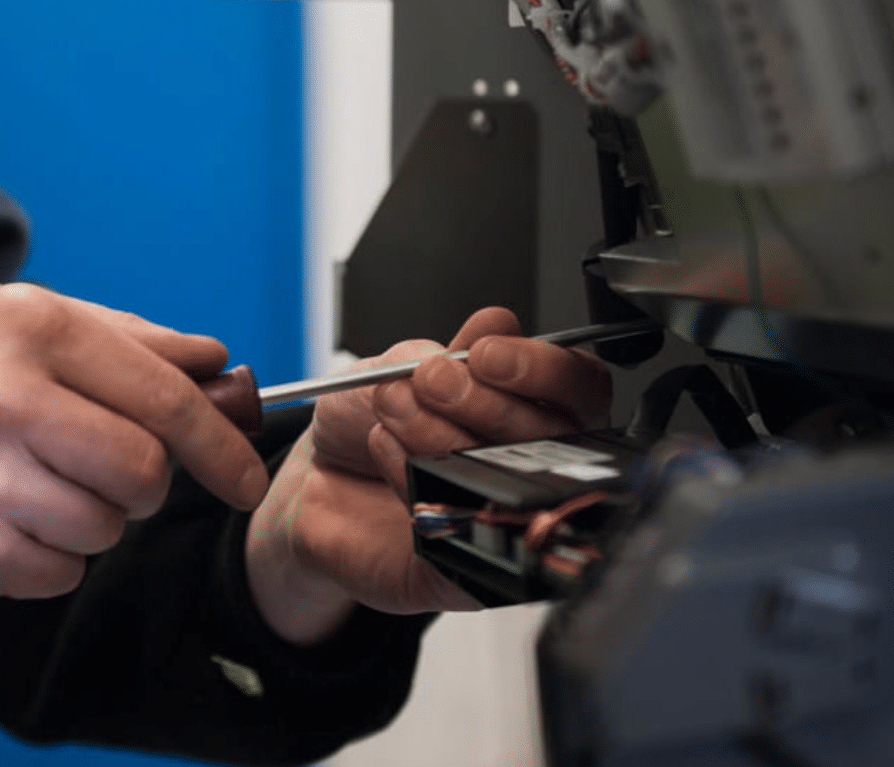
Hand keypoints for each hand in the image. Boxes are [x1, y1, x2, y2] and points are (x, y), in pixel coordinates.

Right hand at [0, 282, 266, 604]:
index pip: (165, 399)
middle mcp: (5, 404)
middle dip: (149, 480)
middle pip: (143, 474)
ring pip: (103, 529)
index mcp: (36, 332)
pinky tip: (11, 513)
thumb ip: (129, 337)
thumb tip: (214, 363)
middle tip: (117, 463)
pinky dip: (51, 554)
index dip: (222, 444)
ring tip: (45, 478)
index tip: (246, 477)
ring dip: (95, 514)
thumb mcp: (26, 316)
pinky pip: (56, 574)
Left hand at [245, 307, 610, 645]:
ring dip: (443, 433)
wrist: (314, 478)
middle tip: (431, 379)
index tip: (486, 354)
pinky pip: (462, 526)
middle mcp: (531, 465)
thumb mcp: (403, 363)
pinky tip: (386, 447)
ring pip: (509, 480)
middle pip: (558, 438)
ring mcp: (505, 520)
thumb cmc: (367, 419)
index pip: (579, 389)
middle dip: (487, 401)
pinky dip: (416, 477)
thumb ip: (454, 349)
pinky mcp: (469, 569)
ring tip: (394, 404)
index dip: (544, 370)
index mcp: (533, 406)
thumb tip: (498, 324)